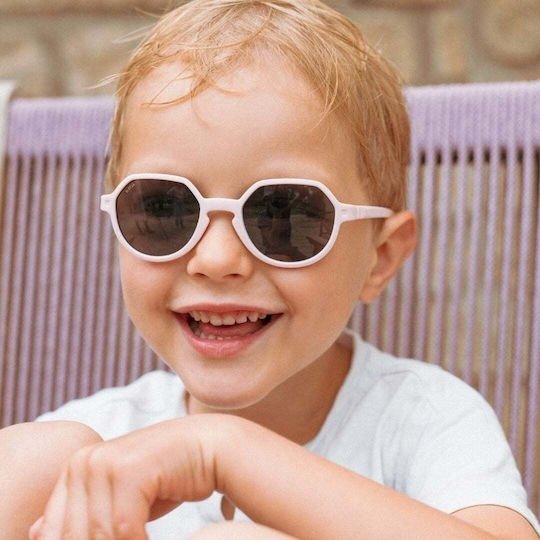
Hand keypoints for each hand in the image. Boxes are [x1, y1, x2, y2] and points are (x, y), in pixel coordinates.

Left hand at [29, 415, 227, 539]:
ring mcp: (104, 463)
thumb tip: (35, 532)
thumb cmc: (165, 477)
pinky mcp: (129, 469)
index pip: (53, 531)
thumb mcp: (119, 499)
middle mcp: (83, 461)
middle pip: (75, 536)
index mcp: (74, 467)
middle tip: (132, 538)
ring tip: (142, 536)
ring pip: (99, 536)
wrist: (207, 447)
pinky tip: (152, 537)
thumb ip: (84, 513)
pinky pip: (123, 529)